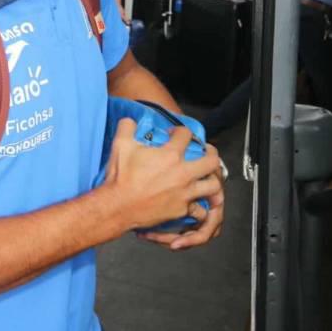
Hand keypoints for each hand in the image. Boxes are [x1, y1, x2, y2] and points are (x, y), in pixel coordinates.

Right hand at [102, 119, 222, 246]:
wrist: (117, 207)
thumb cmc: (120, 177)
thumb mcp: (120, 145)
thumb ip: (127, 127)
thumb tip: (131, 120)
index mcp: (170, 155)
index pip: (186, 135)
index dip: (181, 131)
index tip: (174, 134)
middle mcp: (183, 173)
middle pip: (212, 160)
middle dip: (211, 153)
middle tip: (206, 152)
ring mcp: (184, 193)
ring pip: (213, 186)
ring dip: (212, 180)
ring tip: (206, 178)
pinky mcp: (181, 210)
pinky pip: (199, 210)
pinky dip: (199, 206)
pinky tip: (195, 202)